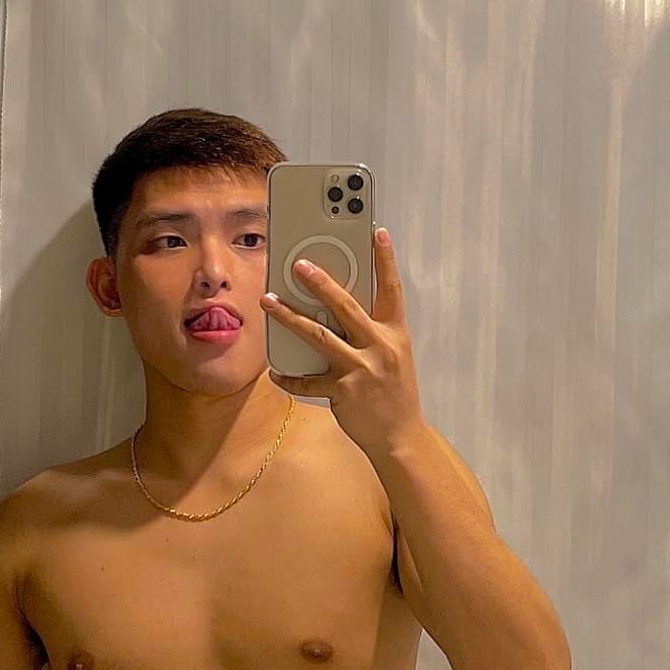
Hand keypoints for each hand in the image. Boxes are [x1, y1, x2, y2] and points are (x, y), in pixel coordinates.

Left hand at [260, 226, 425, 464]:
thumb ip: (372, 332)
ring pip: (319, 336)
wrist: (400, 437)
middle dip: (320, 282)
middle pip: (346, 306)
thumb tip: (340, 309)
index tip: (377, 232)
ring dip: (290, 317)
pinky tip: (275, 372)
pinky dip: (290, 376)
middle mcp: (379, 347)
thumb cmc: (396, 393)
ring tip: (268, 301)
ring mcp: (360, 369)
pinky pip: (308, 381)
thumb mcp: (394, 356)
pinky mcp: (342, 391)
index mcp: (395, 334)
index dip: (385, 260)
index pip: (391, 289)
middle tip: (298, 264)